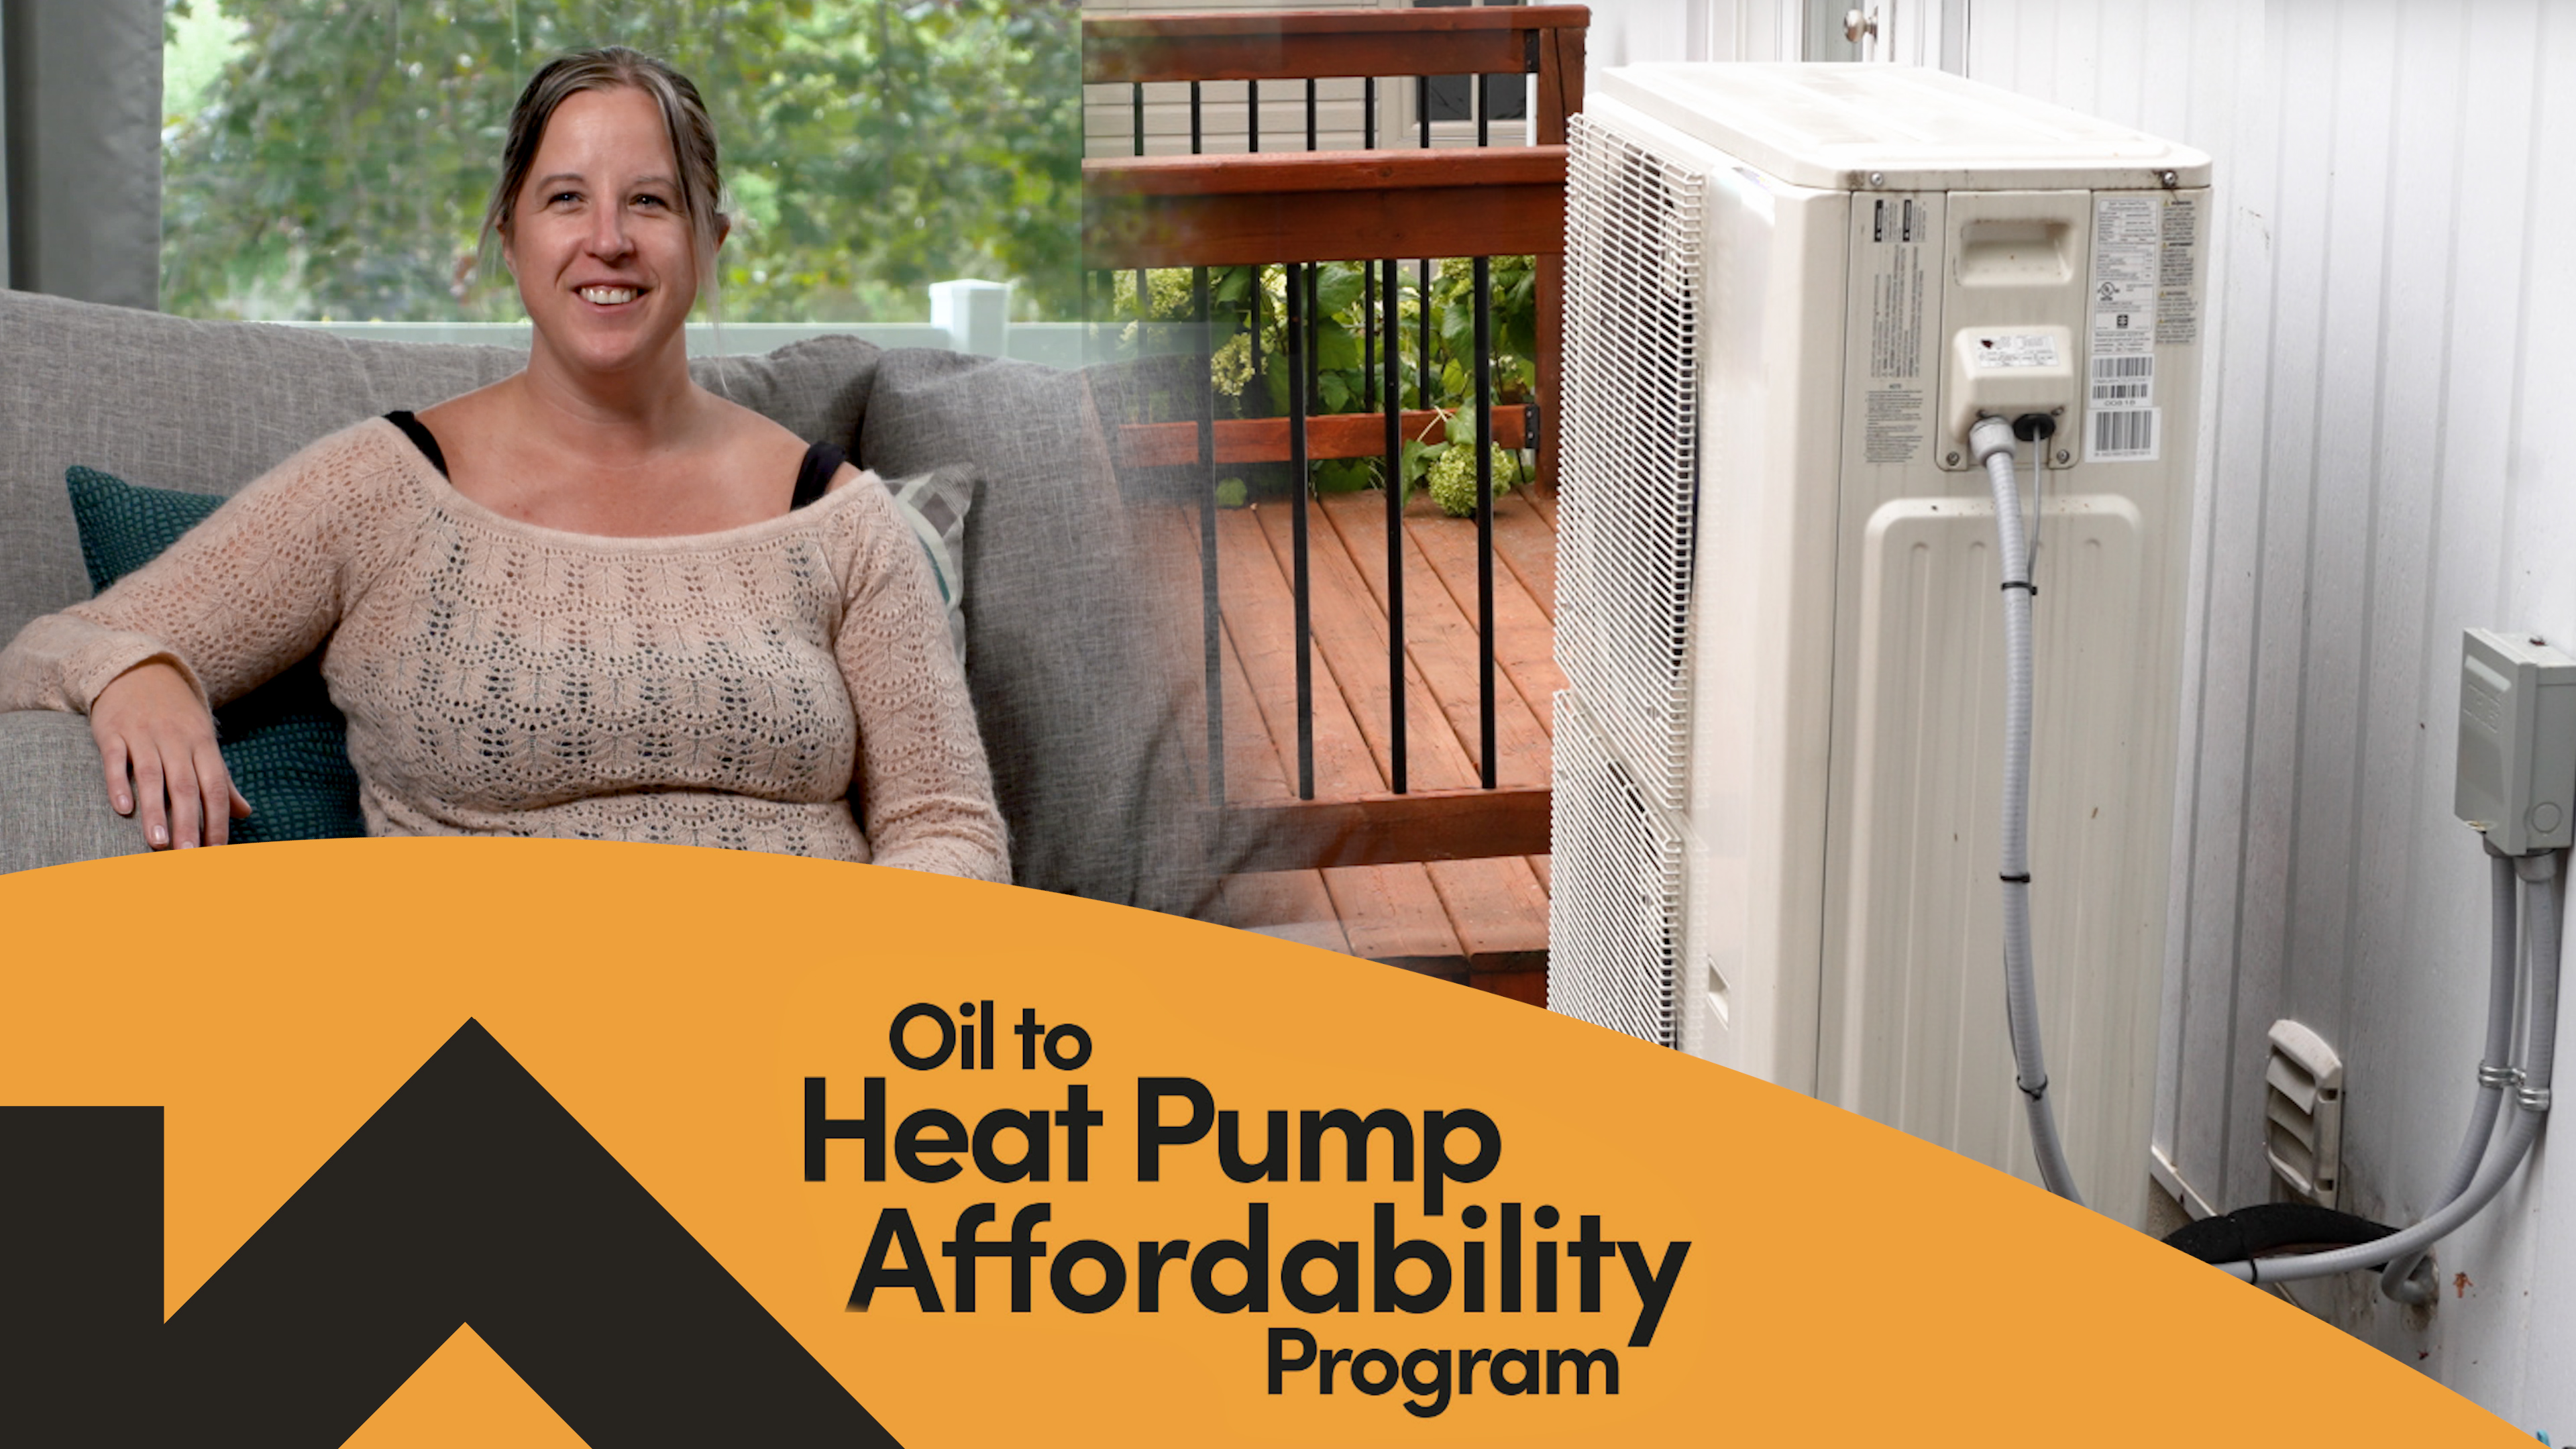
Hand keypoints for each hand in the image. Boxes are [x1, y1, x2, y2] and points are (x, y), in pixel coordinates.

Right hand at [89, 660, 251, 848]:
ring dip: (156, 810)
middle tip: (189, 857)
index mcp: (203, 744)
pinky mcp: (113, 731)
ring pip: (152, 775)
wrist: (138, 671)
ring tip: (158, 842)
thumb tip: (245, 812)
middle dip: (190, 823)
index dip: (217, 819)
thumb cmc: (176, 715)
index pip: (215, 786)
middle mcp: (176, 739)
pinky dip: (119, 783)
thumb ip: (222, 779)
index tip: (216, 851)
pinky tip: (122, 808)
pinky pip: (116, 759)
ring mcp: (144, 734)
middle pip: (186, 786)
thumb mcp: (204, 741)